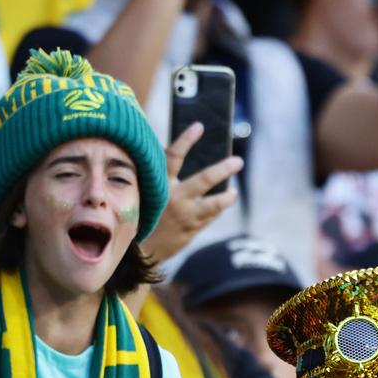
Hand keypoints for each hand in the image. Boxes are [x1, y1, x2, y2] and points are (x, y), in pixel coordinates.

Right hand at [143, 122, 243, 262]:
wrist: (139, 251)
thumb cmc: (143, 213)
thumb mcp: (145, 190)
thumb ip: (158, 171)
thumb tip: (162, 147)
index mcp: (159, 184)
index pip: (173, 157)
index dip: (186, 140)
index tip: (199, 127)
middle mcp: (174, 199)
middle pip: (203, 180)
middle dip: (223, 169)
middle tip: (238, 161)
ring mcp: (185, 216)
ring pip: (214, 204)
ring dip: (227, 196)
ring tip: (233, 192)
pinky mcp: (191, 230)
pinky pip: (210, 217)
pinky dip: (216, 209)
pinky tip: (222, 203)